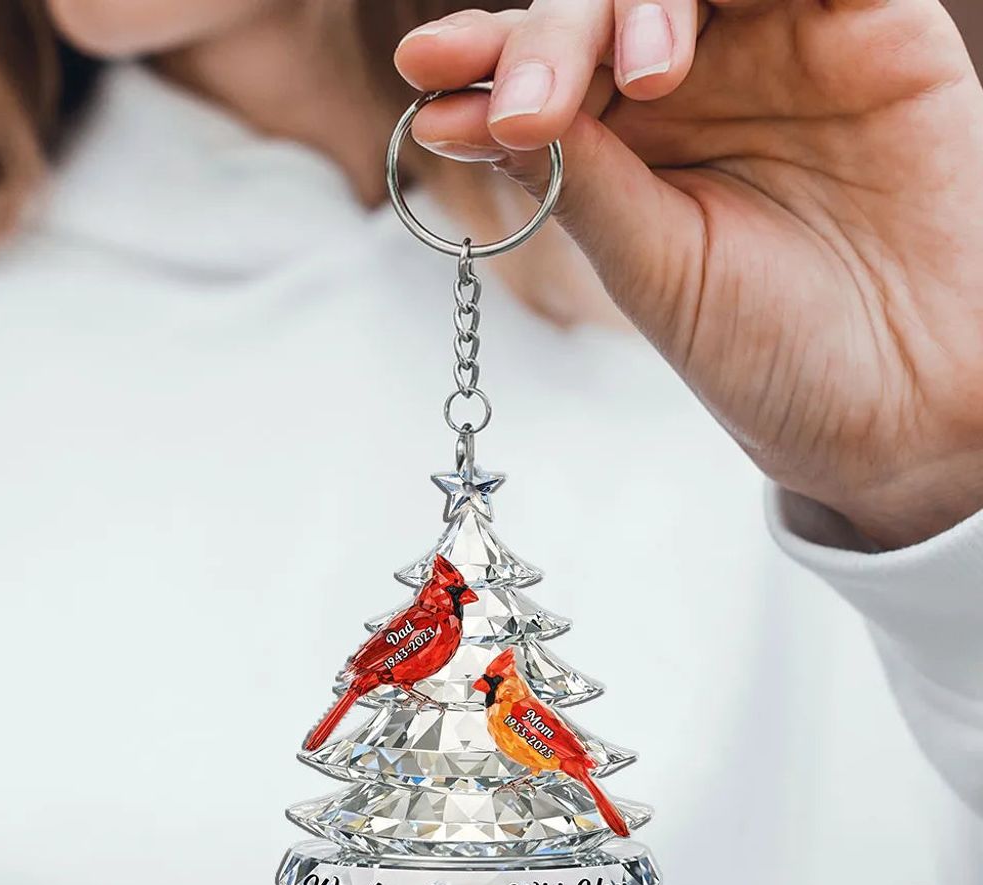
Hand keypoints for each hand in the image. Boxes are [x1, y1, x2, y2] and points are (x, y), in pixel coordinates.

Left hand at [395, 1, 982, 548]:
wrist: (903, 400)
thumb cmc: (771, 354)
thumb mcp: (655, 271)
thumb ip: (582, 182)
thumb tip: (472, 111)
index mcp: (630, 149)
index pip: (545, 76)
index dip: (485, 59)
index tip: (425, 67)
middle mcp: (694, 87)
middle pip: (600, 6)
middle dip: (553, 36)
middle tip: (531, 101)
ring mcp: (777, 49)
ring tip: (645, 72)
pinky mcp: (870, 23)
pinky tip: (688, 16)